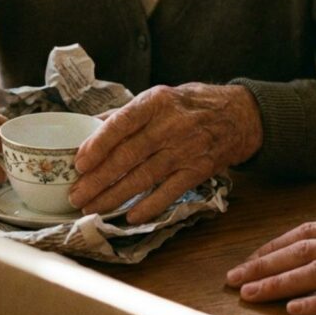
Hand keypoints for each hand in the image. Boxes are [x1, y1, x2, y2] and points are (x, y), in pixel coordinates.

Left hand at [69, 83, 261, 223]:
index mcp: (155, 102)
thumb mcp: (158, 98)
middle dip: (98, 179)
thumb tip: (88, 126)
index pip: (121, 124)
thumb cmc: (189, 106)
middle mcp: (170, 126)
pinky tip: (129, 217)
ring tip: (92, 207)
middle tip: (76, 195)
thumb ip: (125, 114)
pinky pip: (169, 192)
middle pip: (128, 156)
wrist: (239, 115)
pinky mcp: (198, 171)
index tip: (79, 163)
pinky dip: (149, 206)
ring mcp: (186, 150)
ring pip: (143, 177)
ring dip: (114, 196)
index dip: (98, 145)